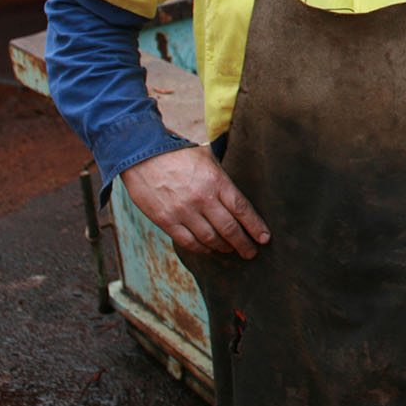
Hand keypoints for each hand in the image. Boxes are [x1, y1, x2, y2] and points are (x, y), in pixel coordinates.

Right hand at [119, 145, 269, 258]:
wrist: (141, 154)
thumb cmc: (177, 153)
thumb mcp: (207, 157)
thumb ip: (223, 176)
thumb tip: (238, 191)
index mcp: (216, 181)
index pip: (242, 209)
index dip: (255, 226)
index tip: (264, 238)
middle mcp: (202, 198)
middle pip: (230, 228)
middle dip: (244, 243)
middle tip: (251, 252)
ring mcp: (183, 211)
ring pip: (210, 238)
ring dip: (224, 247)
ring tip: (231, 250)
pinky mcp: (166, 220)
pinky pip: (188, 242)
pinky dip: (202, 248)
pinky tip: (209, 249)